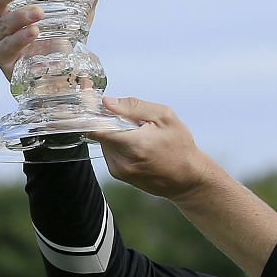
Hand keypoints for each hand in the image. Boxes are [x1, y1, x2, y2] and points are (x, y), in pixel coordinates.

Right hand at [0, 0, 106, 81]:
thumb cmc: (63, 41)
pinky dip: (19, 39)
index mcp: (13, 3)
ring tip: (39, 16)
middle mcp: (1, 18)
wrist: (64, 78)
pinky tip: (32, 33)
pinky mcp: (3, 58)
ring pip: (3, 23)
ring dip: (20, 17)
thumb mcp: (79, 16)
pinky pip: (7, 46)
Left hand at [93, 96, 218, 201]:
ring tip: (139, 135)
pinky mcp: (119, 175)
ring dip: (115, 133)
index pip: (96, 127)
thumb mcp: (165, 117)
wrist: (188, 178)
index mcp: (134, 144)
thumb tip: (107, 102)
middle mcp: (122, 160)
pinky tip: (138, 146)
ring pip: (104, 142)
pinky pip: (110, 152)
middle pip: (100, 132)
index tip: (88, 98)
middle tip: (132, 120)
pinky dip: (118, 144)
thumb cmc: (180, 146)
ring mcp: (119, 170)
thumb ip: (134, 107)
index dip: (90, 110)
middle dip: (110, 121)